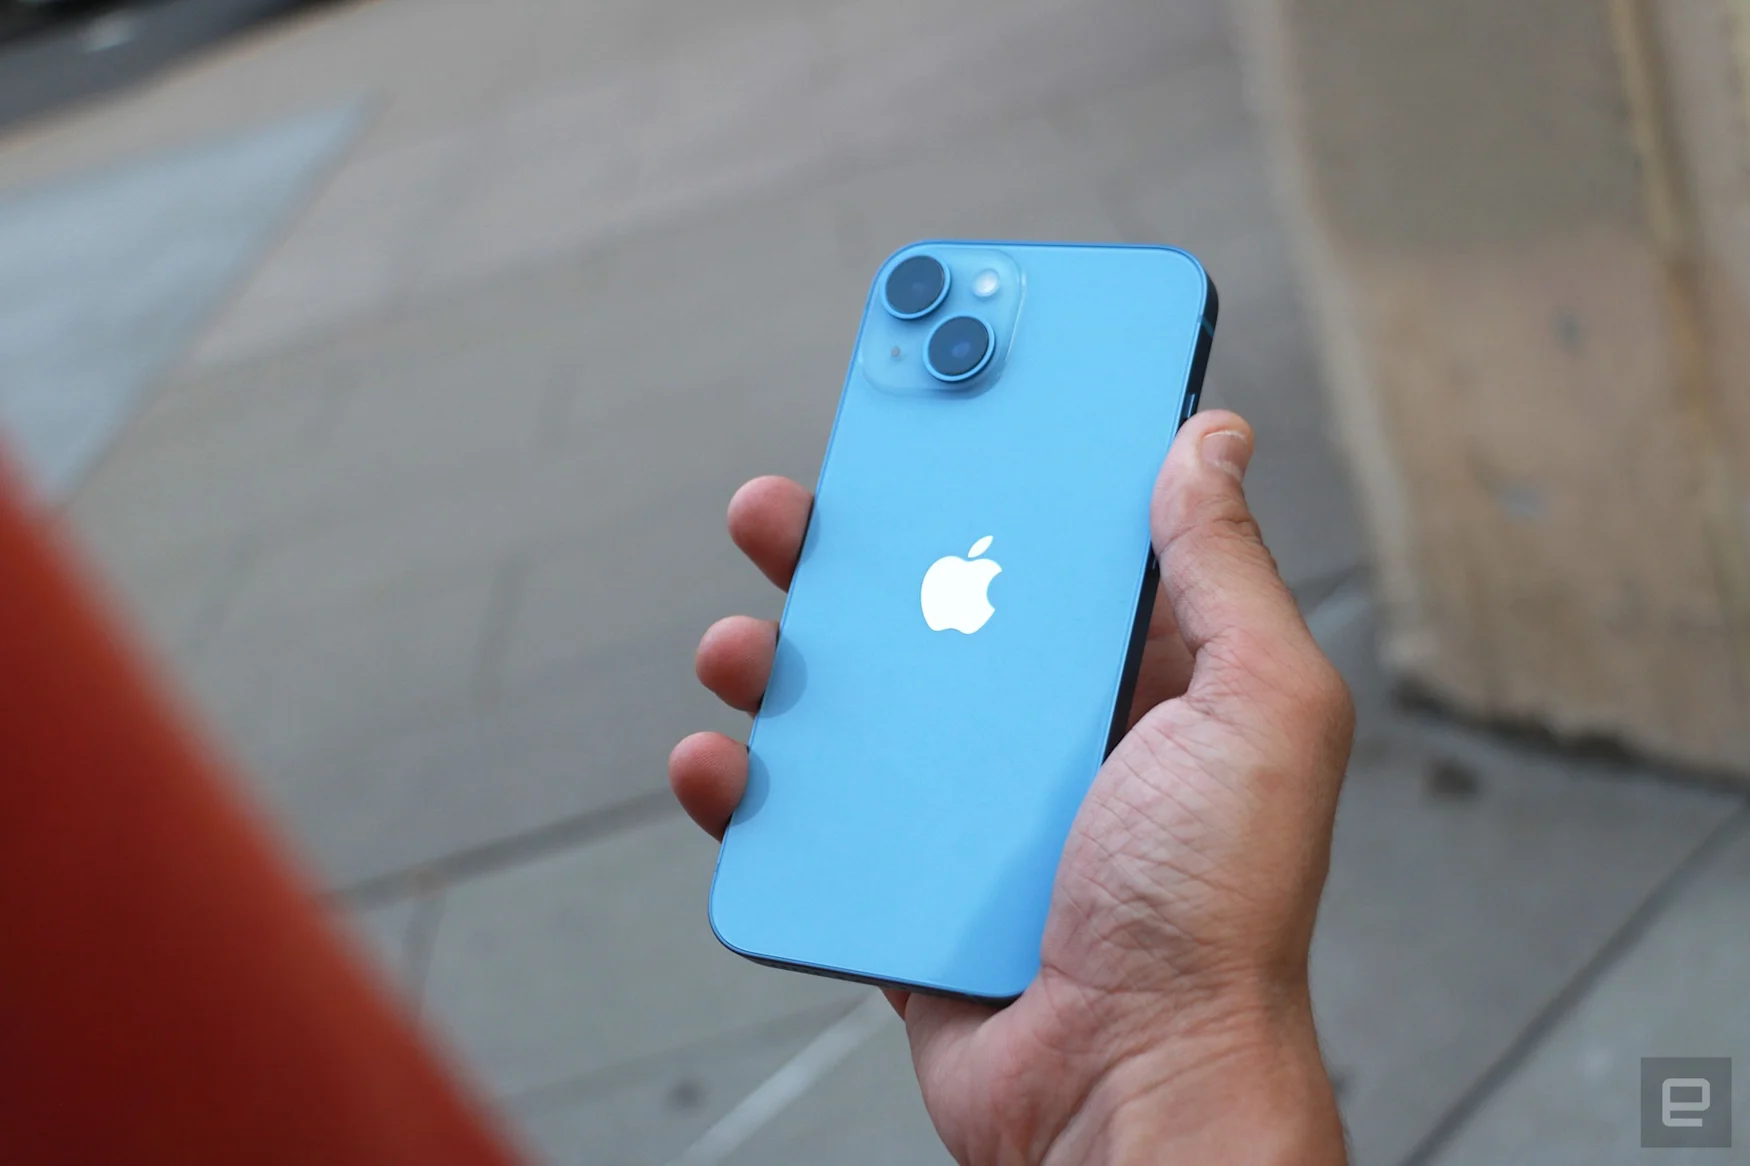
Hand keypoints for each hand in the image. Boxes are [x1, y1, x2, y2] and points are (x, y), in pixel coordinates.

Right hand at [670, 410, 1351, 1165]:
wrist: (1128, 1092)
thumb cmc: (1214, 918)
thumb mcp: (1258, 709)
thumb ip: (1224, 571)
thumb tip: (1209, 439)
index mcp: (1139, 673)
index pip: (1060, 536)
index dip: (1004, 459)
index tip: (946, 390)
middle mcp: (1053, 730)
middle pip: (935, 604)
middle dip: (858, 546)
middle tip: (799, 505)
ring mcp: (971, 809)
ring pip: (858, 702)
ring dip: (784, 658)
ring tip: (744, 639)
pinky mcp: (905, 881)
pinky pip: (812, 815)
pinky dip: (753, 787)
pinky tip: (725, 762)